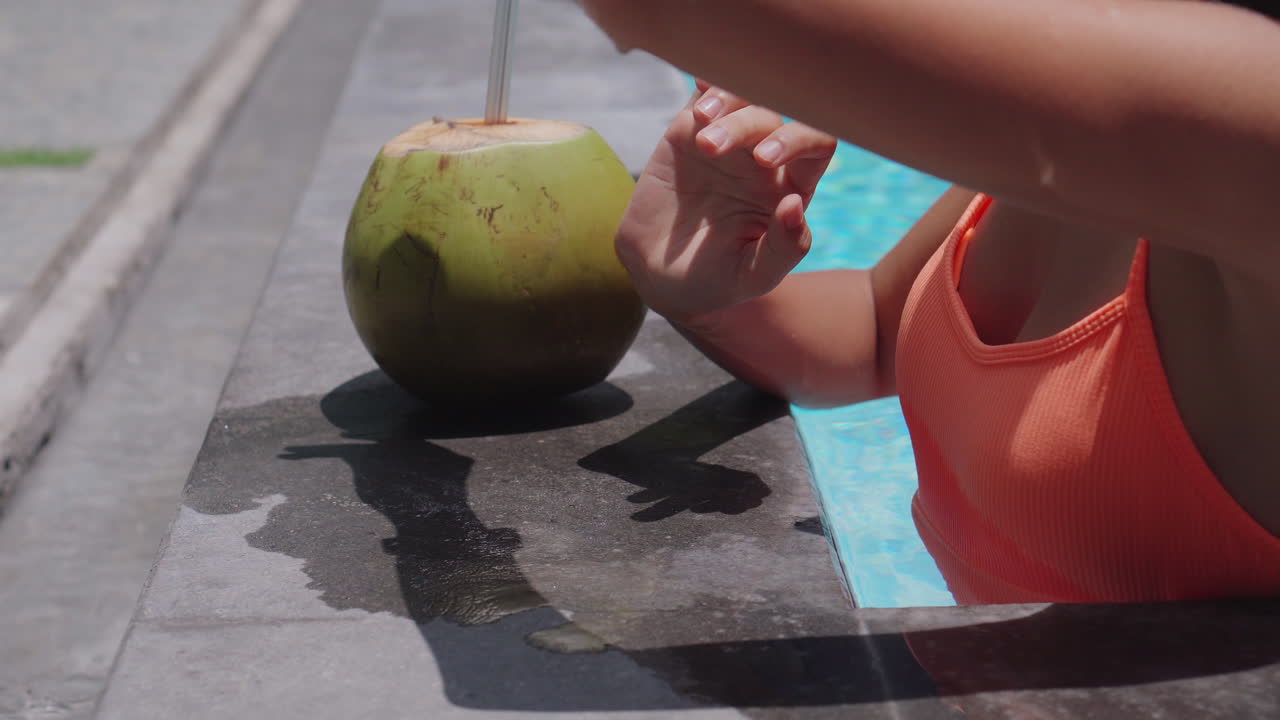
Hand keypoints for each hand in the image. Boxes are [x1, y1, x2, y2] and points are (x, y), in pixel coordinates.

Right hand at [615, 81, 837, 323]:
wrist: (658, 274)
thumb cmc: (715, 279)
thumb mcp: (752, 277)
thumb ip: (783, 248)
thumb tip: (795, 205)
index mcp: (791, 188)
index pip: (818, 144)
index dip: (798, 140)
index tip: (761, 159)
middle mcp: (764, 159)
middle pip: (775, 116)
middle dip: (748, 124)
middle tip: (712, 148)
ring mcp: (729, 142)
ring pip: (742, 99)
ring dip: (723, 105)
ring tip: (697, 136)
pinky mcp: (690, 132)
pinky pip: (706, 96)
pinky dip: (708, 84)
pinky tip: (700, 88)